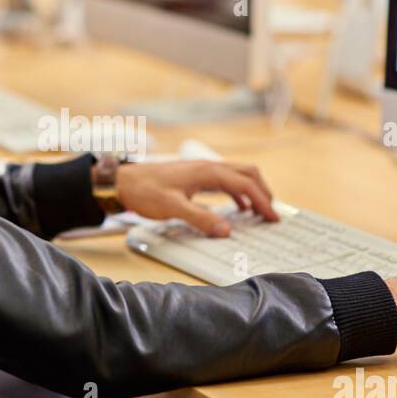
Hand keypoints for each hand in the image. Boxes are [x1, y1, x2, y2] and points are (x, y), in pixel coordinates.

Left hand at [115, 160, 277, 235]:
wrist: (123, 181)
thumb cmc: (145, 191)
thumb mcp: (173, 208)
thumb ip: (200, 219)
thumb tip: (226, 230)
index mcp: (208, 171)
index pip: (246, 184)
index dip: (263, 201)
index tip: (273, 218)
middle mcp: (209, 166)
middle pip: (248, 174)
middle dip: (264, 192)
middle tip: (273, 214)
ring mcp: (203, 169)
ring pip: (238, 175)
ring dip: (253, 192)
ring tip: (260, 212)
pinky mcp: (196, 176)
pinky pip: (226, 181)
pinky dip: (238, 193)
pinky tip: (238, 208)